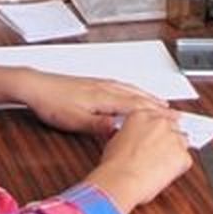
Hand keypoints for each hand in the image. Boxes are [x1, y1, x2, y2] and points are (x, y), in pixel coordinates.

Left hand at [17, 70, 166, 136]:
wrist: (37, 86)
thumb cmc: (53, 103)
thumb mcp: (75, 120)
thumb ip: (98, 125)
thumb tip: (118, 130)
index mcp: (105, 96)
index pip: (138, 105)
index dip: (157, 113)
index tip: (173, 118)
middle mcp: (106, 87)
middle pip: (139, 96)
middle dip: (158, 105)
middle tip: (175, 114)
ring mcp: (101, 84)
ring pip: (132, 90)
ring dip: (148, 97)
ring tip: (161, 104)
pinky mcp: (95, 83)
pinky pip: (123, 86)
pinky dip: (135, 91)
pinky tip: (134, 94)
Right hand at [86, 109, 191, 213]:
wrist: (120, 181)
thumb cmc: (114, 165)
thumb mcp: (118, 139)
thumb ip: (134, 133)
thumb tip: (139, 139)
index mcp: (143, 115)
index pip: (160, 116)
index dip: (161, 129)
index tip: (162, 136)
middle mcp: (160, 122)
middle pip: (174, 127)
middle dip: (169, 140)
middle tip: (160, 155)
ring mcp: (173, 137)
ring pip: (183, 143)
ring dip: (175, 153)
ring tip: (159, 166)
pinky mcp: (182, 154)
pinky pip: (185, 160)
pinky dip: (178, 169)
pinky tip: (163, 174)